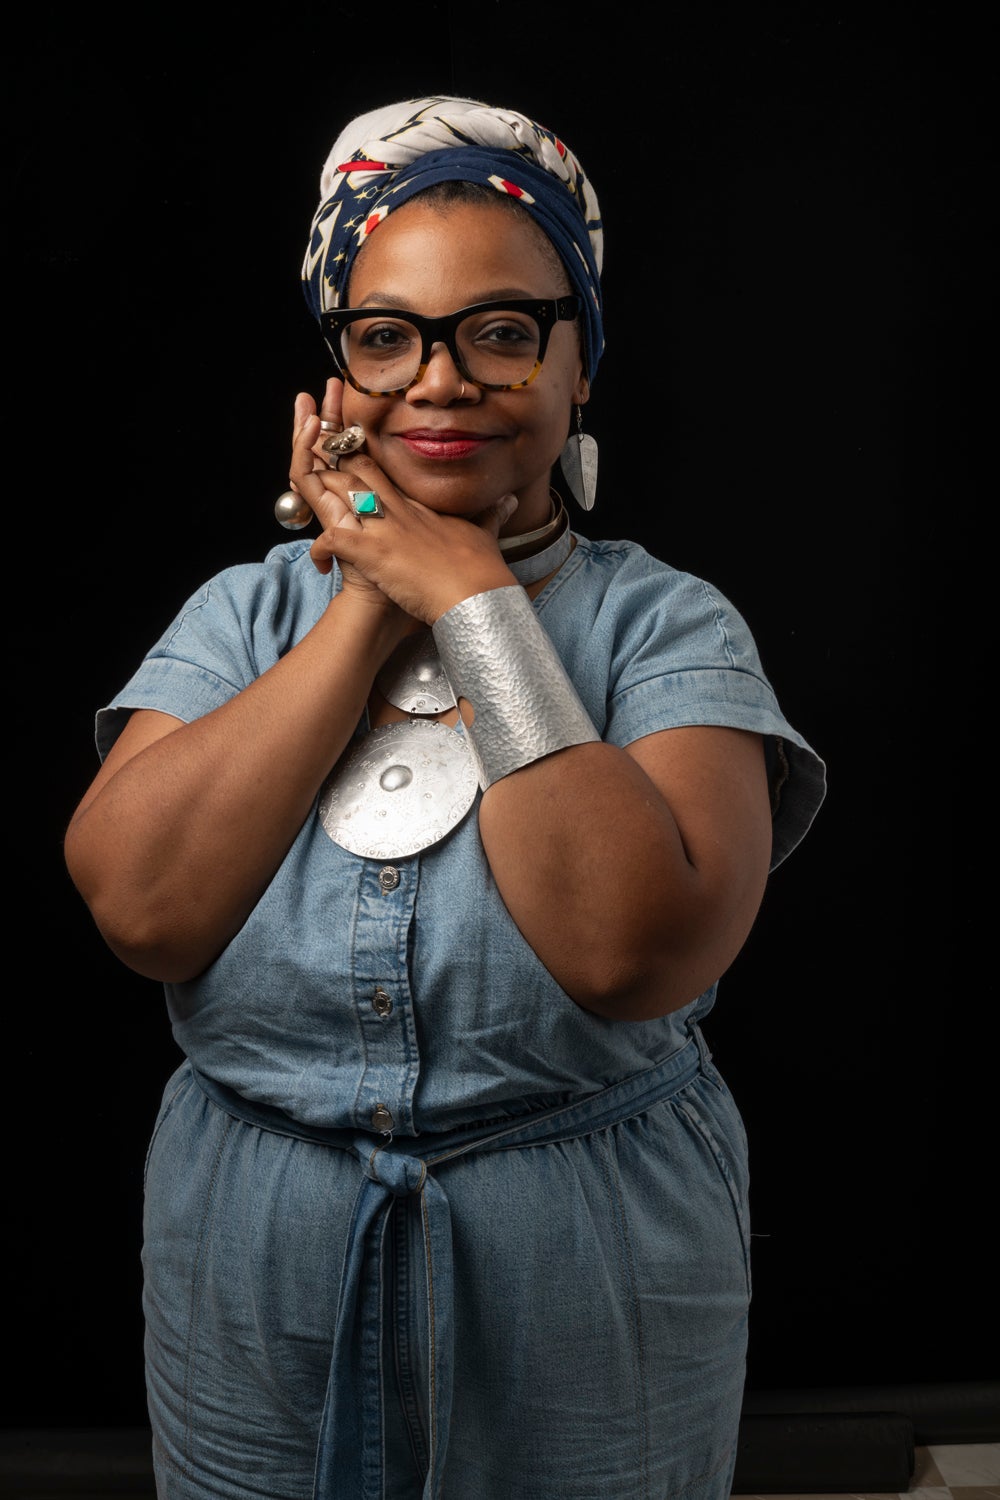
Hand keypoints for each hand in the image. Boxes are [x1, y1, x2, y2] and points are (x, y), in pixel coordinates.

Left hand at [288, 401, 517, 624]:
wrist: (477, 593)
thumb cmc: (482, 569)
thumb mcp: (485, 535)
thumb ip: (491, 515)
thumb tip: (510, 500)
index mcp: (417, 506)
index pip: (381, 470)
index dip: (359, 459)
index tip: (346, 455)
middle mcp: (397, 510)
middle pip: (353, 470)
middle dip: (330, 464)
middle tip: (312, 468)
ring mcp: (382, 528)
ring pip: (335, 494)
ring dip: (316, 497)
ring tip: (306, 509)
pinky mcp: (371, 552)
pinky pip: (330, 539)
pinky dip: (318, 551)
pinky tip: (320, 565)